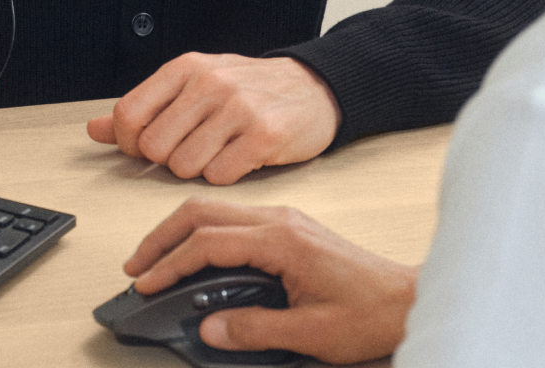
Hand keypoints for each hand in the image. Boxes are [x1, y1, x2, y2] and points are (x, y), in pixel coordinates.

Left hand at [87, 53, 339, 184]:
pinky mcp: (264, 135)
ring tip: (217, 152)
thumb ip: (143, 108)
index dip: (130, 143)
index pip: (129, 114)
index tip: (147, 148)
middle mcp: (209, 83)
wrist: (312, 88)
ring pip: (184, 166)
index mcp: (185, 68)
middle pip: (153, 147)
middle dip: (166, 159)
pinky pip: (220, 176)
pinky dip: (225, 176)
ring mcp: (238, 107)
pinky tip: (239, 158)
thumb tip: (94, 130)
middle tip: (191, 150)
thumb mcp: (192, 87)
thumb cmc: (246, 90)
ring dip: (197, 169)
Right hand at [124, 198, 416, 364]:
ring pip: (215, 211)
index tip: (147, 283)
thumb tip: (210, 327)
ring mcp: (284, 219)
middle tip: (137, 265)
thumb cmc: (370, 313)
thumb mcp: (311, 333)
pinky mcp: (288, 228)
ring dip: (180, 232)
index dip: (171, 264)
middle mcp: (279, 220)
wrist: (407, 301)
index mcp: (282, 240)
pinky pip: (233, 220)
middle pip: (202, 212)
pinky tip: (195, 255)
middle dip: (163, 237)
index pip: (208, 243)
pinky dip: (203, 234)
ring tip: (156, 260)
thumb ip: (255, 329)